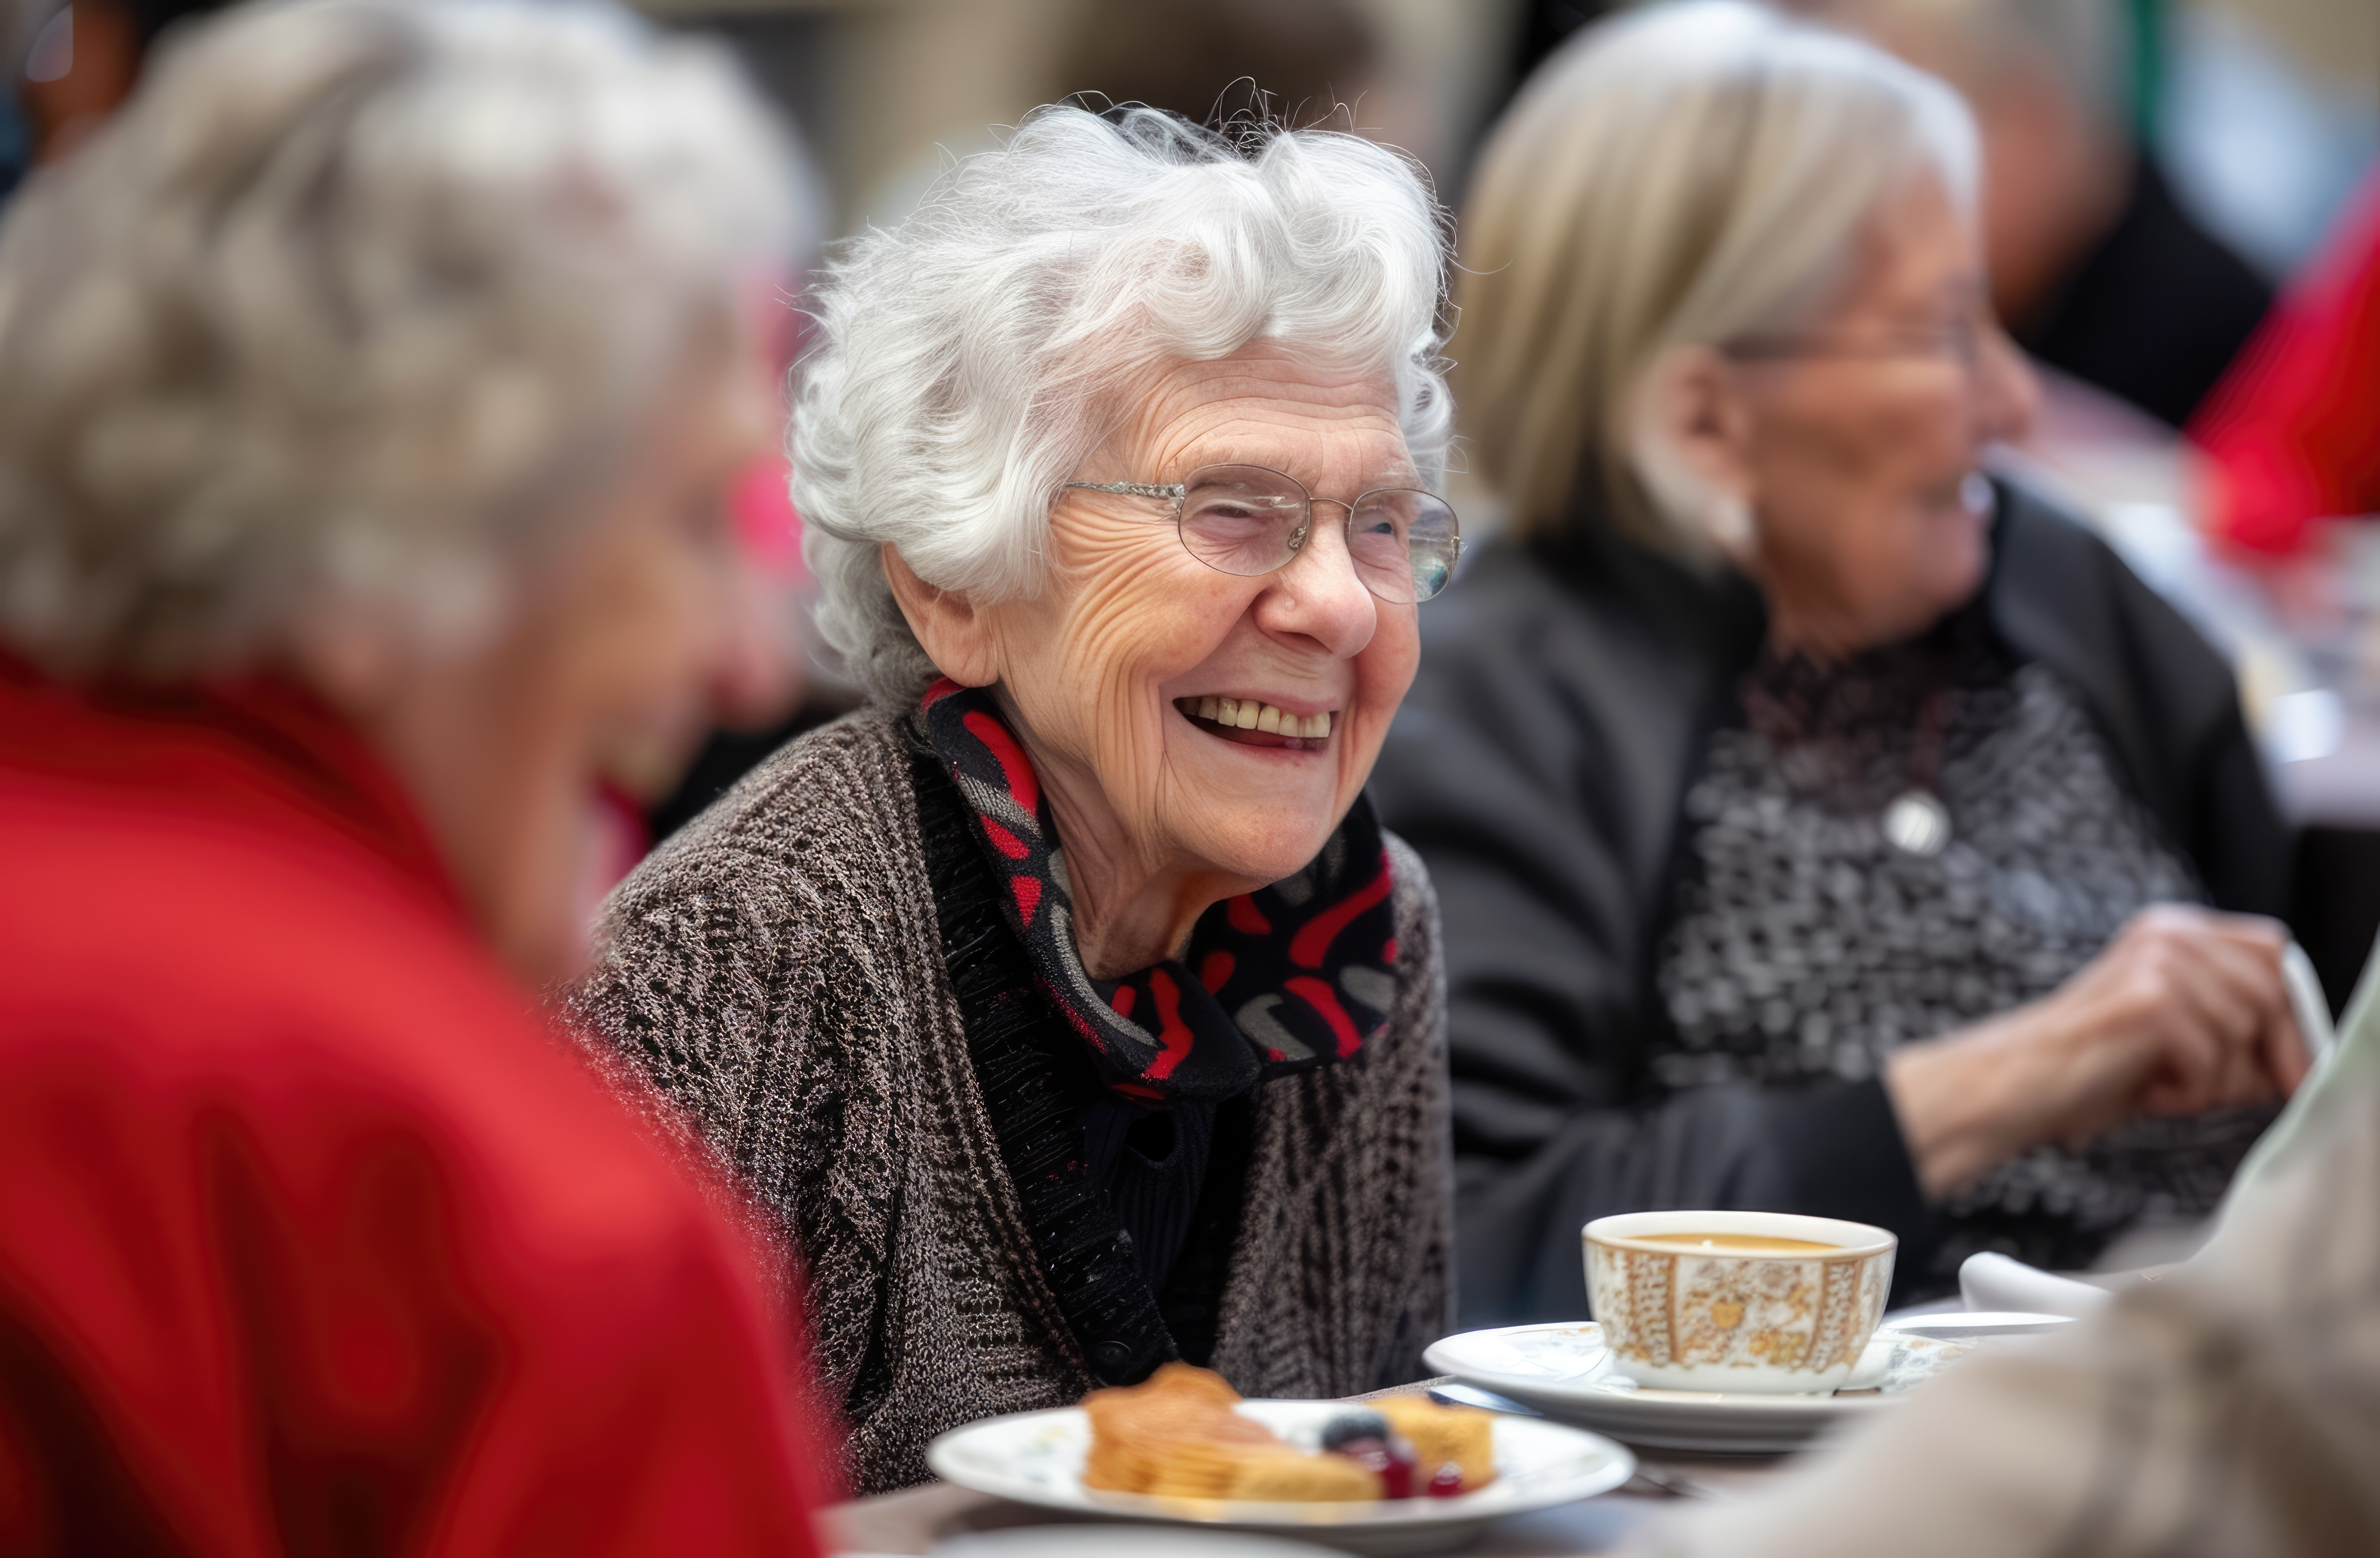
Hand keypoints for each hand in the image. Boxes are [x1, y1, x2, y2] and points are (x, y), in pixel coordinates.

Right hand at [1884, 905, 2308, 1197]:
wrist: (2017, 1083)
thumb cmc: (2091, 1067)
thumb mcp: (2177, 1037)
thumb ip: (2235, 1033)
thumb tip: (2299, 1062)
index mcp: (2172, 931)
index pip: (2274, 955)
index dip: (2291, 1016)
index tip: (2288, 1070)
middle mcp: (2166, 933)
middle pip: (2271, 992)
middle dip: (2261, 1056)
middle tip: (2215, 1091)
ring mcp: (2156, 960)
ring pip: (2244, 1031)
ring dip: (2213, 1080)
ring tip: (2162, 1087)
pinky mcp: (2148, 999)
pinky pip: (2211, 1059)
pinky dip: (2187, 1092)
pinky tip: (2146, 1091)